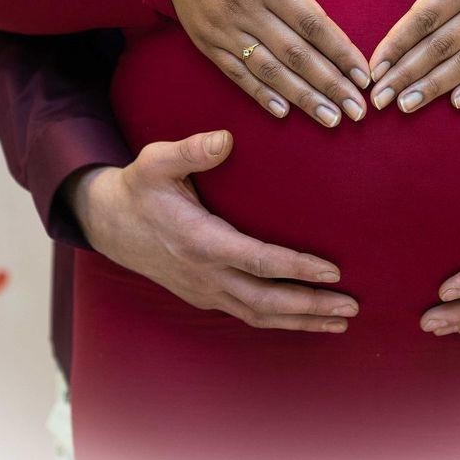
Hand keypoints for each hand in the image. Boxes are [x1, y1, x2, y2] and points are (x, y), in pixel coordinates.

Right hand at [67, 128, 359, 332]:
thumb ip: (190, 150)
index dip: (297, 269)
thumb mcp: (156, 162)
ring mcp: (205, 290)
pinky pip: (248, 314)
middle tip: (352, 306)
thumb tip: (225, 138)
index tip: (333, 271)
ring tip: (341, 320)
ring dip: (302, 320)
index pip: (259, 261)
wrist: (108, 223)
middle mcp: (206, 274)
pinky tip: (306, 319)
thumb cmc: (140, 188)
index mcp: (201, 241)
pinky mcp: (205, 295)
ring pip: (259, 315)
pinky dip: (280, 321)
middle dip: (311, 306)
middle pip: (267, 301)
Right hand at [166, 0, 372, 126]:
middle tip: (357, 111)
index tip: (363, 75)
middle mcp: (245, 9)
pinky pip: (236, 74)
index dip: (340, 52)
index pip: (312, 23)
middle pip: (295, 55)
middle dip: (330, 85)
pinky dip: (260, 95)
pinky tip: (283, 113)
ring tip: (331, 118)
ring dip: (302, 98)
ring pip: (269, 71)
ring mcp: (223, 29)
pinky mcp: (207, 42)